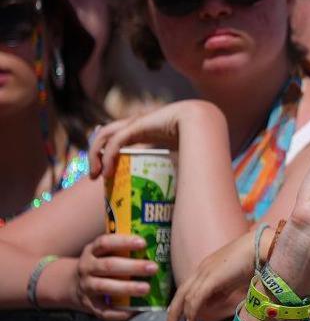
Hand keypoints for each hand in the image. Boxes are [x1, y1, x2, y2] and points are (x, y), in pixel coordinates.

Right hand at [74, 233, 157, 320]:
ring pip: (105, 287)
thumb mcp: (103, 252)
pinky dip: (118, 312)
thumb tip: (157, 242)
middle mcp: (86, 268)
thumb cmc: (99, 263)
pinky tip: (134, 311)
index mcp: (92, 251)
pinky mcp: (89, 305)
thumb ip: (122, 247)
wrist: (70, 284)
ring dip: (127, 288)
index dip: (123, 242)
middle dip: (132, 267)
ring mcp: (86, 287)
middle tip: (153, 268)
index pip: (105, 243)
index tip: (143, 243)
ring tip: (146, 288)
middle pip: (108, 266)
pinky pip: (103, 311)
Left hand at [89, 100, 224, 178]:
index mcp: (145, 129)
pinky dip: (108, 156)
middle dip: (95, 154)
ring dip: (95, 154)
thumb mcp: (178, 158)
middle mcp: (136, 124)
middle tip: (95, 176)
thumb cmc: (197, 142)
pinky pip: (116, 142)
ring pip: (104, 135)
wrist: (203, 124)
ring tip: (96, 174)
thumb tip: (177, 198)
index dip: (108, 152)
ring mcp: (135, 123)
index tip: (106, 173)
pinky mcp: (137, 125)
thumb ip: (172, 172)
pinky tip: (107, 171)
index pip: (118, 136)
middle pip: (105, 134)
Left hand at [165, 229, 261, 320]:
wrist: (259, 247)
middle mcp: (201, 269)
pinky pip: (196, 298)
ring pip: (186, 297)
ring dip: (184, 317)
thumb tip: (211, 305)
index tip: (177, 317)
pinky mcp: (211, 279)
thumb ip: (221, 291)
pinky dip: (192, 312)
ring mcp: (205, 273)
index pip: (187, 288)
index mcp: (205, 267)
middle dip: (173, 312)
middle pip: (181, 293)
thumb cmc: (252, 260)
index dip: (180, 303)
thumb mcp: (232, 280)